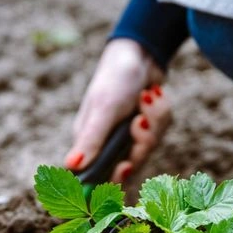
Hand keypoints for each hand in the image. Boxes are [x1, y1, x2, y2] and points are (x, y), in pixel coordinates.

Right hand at [65, 39, 171, 182]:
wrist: (141, 52)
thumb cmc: (115, 79)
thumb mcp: (103, 110)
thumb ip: (91, 140)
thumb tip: (71, 166)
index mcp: (90, 142)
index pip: (98, 177)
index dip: (112, 179)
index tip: (125, 167)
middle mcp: (107, 143)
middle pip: (131, 165)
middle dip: (142, 142)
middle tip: (140, 120)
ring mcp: (128, 136)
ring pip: (149, 147)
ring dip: (154, 121)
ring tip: (147, 97)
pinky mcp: (146, 128)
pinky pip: (160, 132)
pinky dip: (161, 113)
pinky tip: (154, 94)